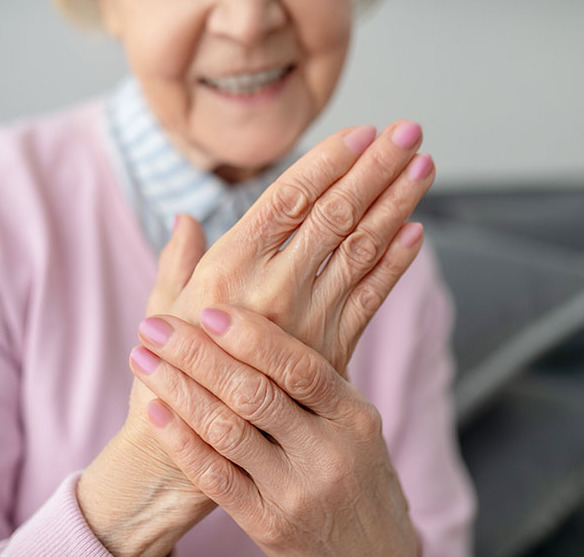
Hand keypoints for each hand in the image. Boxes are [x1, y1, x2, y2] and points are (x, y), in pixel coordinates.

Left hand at [132, 305, 419, 556]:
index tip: (209, 310)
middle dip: (196, 354)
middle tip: (155, 325)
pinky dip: (180, 440)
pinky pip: (214, 477)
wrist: (373, 555)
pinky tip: (154, 409)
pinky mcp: (267, 525)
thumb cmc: (358, 473)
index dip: (252, 337)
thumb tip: (264, 311)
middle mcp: (327, 454)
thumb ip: (317, 377)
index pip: (299, 368)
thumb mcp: (357, 423)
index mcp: (354, 418)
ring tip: (142, 358)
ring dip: (176, 389)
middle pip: (253, 394)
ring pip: (225, 431)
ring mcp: (295, 493)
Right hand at [168, 122, 432, 375]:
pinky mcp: (330, 355)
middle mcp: (271, 291)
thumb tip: (187, 219)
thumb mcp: (160, 311)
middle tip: (408, 131)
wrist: (190, 452)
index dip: (328, 163)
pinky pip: (369, 302)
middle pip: (335, 216)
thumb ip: (177, 262)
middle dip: (375, 170)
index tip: (362, 132)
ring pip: (360, 252)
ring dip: (395, 206)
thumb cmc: (167, 374)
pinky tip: (416, 234)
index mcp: (227, 271)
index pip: (288, 200)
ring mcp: (306, 323)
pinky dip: (393, 266)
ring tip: (423, 168)